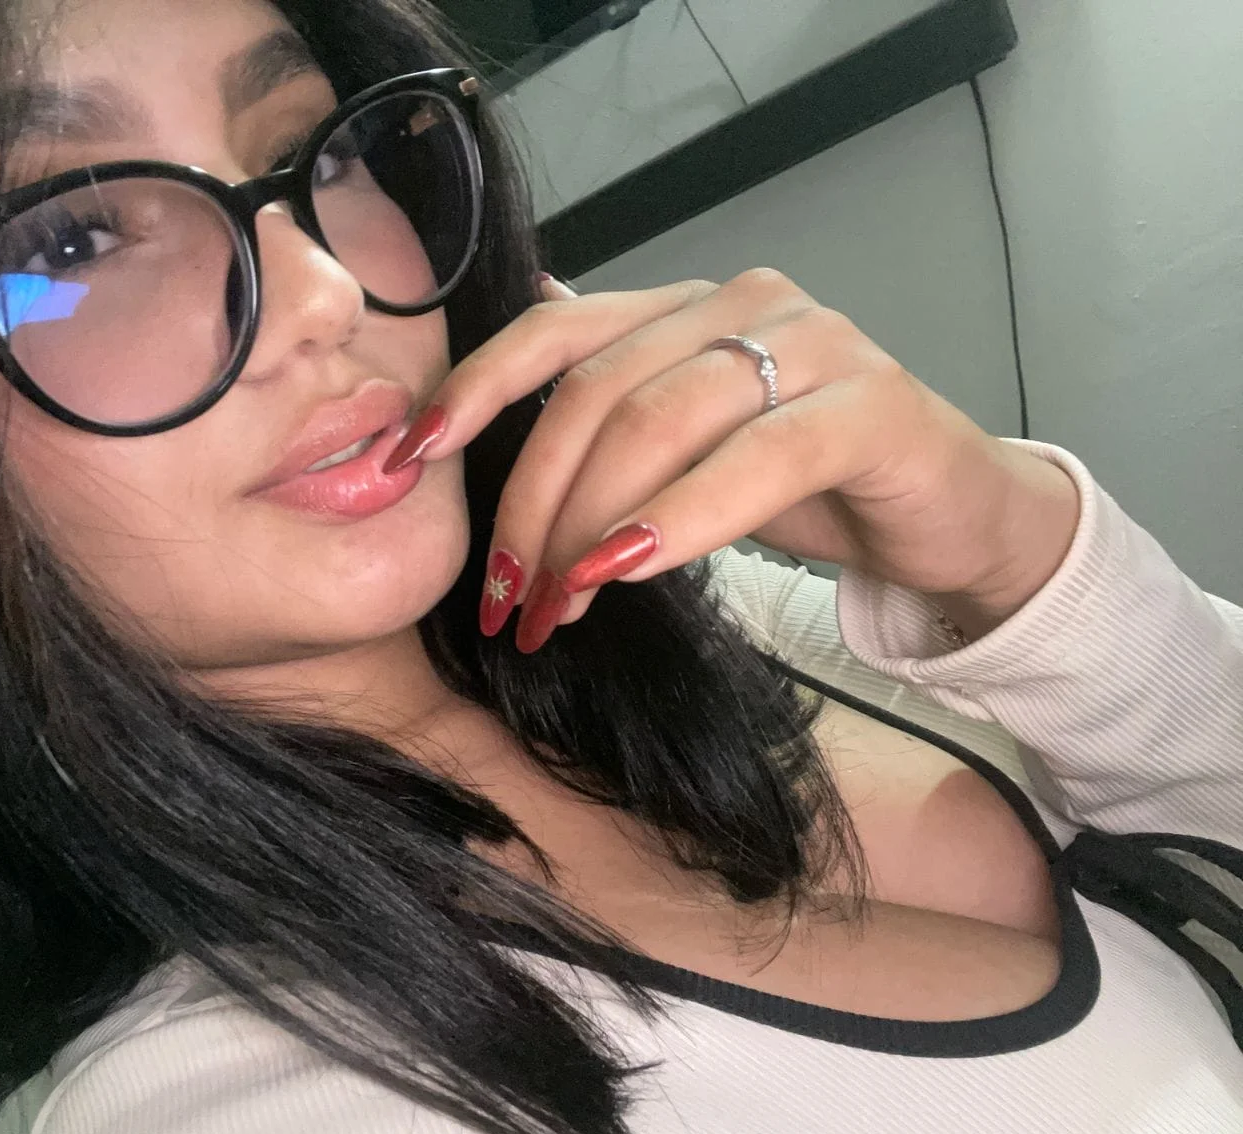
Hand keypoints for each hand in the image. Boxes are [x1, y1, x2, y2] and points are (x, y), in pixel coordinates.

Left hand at [387, 269, 1079, 650]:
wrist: (946, 516)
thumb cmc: (805, 482)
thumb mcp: (688, 445)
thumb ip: (614, 397)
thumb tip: (513, 349)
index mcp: (683, 308)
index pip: (554, 330)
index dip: (473, 389)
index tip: (409, 460)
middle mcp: (741, 304)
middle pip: (596, 393)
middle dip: (531, 504)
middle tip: (506, 598)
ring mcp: (812, 343)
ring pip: (660, 421)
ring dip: (590, 527)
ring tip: (557, 607)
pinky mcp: (872, 404)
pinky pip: (756, 458)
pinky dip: (683, 517)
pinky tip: (632, 569)